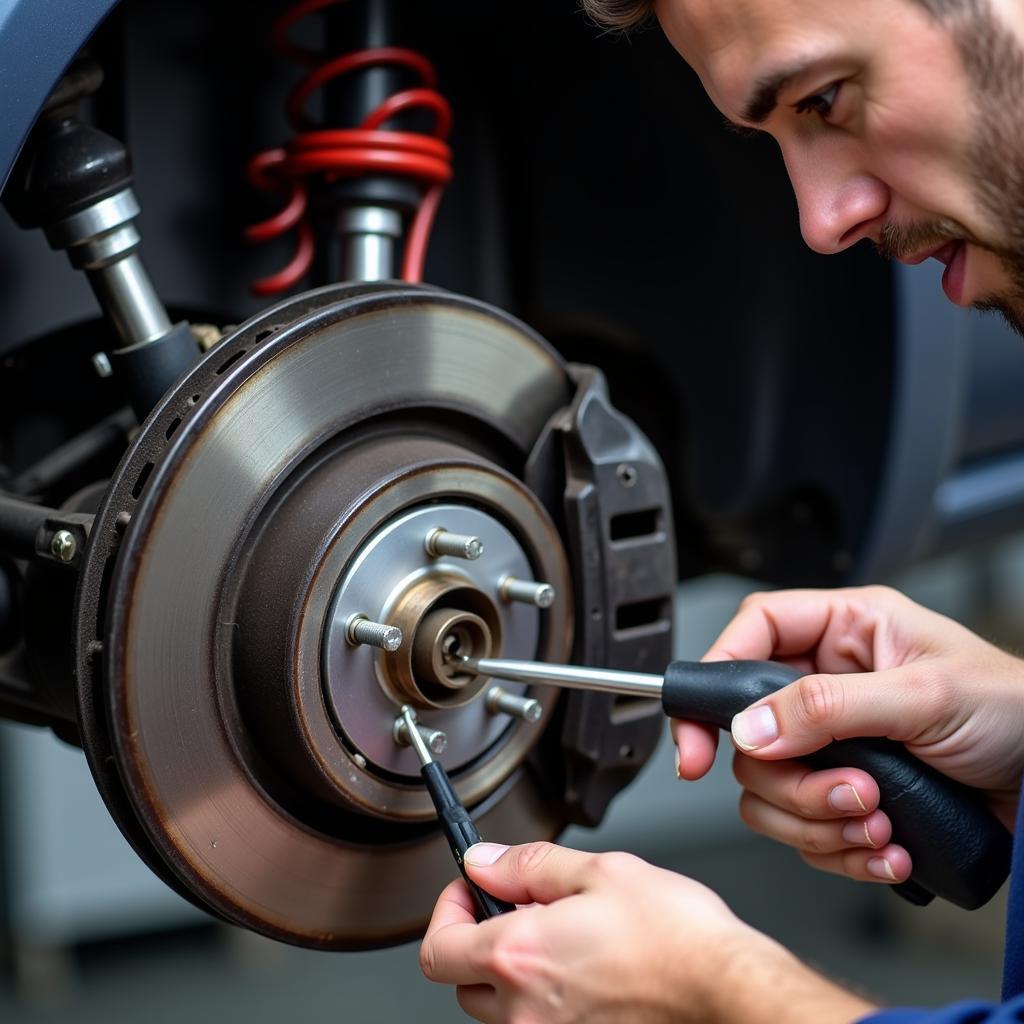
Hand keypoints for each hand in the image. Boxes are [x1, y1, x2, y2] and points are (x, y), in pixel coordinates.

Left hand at [420, 841, 874, 1023]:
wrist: (728, 993)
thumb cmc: (677, 937)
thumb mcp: (600, 870)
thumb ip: (528, 865)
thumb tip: (484, 861)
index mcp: (519, 955)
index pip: (437, 948)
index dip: (446, 912)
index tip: (469, 891)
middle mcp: (526, 1010)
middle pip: (464, 982)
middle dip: (481, 941)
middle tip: (517, 910)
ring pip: (502, 1011)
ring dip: (516, 974)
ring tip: (564, 939)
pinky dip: (549, 1000)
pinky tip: (587, 972)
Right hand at [672, 585, 1023, 884]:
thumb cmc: (1016, 712)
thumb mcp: (923, 697)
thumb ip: (830, 707)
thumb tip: (752, 728)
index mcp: (844, 633)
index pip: (750, 636)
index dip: (713, 680)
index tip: (696, 740)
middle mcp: (829, 686)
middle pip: (752, 734)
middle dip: (795, 782)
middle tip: (850, 793)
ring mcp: (836, 745)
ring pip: (770, 790)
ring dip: (821, 822)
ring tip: (880, 821)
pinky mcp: (850, 795)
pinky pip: (806, 831)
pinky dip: (843, 851)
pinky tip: (889, 847)